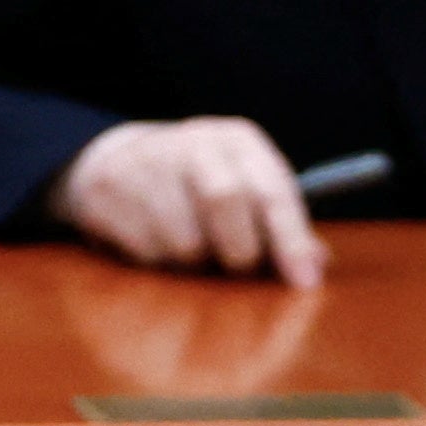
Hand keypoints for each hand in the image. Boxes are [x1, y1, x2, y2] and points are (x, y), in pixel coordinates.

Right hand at [50, 118, 327, 288]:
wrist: (118, 159)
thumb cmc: (200, 186)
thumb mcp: (247, 189)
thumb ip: (281, 227)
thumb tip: (316, 266)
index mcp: (238, 141)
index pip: (271, 190)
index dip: (291, 241)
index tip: (303, 284)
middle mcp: (194, 141)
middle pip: (225, 200)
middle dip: (238, 251)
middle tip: (236, 267)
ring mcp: (146, 160)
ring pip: (183, 237)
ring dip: (193, 261)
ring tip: (190, 249)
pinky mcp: (109, 188)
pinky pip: (145, 249)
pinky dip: (158, 261)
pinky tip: (155, 242)